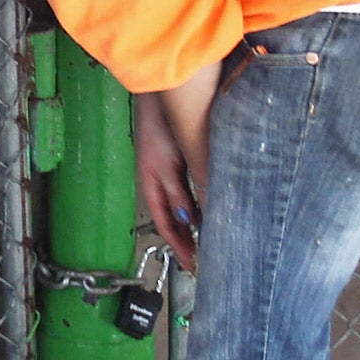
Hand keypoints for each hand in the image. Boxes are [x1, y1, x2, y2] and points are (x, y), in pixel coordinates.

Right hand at [133, 91, 199, 271]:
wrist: (161, 96)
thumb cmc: (160, 128)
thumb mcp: (169, 166)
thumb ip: (179, 192)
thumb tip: (191, 220)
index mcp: (152, 185)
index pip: (165, 223)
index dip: (178, 245)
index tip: (191, 263)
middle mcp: (158, 181)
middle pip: (170, 218)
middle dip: (183, 239)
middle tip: (198, 259)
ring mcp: (167, 170)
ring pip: (179, 205)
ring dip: (190, 223)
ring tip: (204, 239)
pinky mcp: (177, 159)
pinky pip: (186, 190)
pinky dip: (196, 203)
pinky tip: (206, 206)